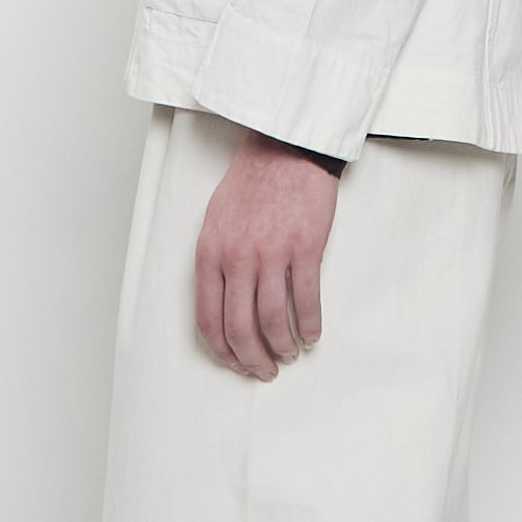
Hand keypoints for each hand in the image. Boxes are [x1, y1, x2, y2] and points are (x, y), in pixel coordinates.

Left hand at [194, 131, 339, 378]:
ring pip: (273, 321)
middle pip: (240, 328)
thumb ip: (215, 263)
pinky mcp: (305, 248)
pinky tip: (312, 335)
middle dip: (252, 359)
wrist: (285, 151)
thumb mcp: (215, 222)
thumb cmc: (250, 185)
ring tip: (289, 354)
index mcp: (209, 254)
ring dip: (282, 347)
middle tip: (264, 370)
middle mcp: (236, 258)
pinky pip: (306, 301)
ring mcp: (271, 254)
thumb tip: (221, 306)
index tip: (235, 363)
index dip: (223, 351)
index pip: (209, 319)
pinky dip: (310, 326)